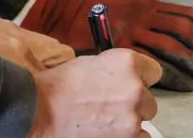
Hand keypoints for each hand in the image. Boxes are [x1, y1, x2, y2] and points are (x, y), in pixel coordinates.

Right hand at [20, 0, 192, 91]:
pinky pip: (156, 66)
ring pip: (176, 49)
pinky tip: (188, 85)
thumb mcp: (122, 16)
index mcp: (145, 4)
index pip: (190, 16)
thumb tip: (182, 40)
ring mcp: (131, 31)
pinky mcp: (121, 54)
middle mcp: (142, 15)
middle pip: (187, 33)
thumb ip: (149, 25)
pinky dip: (175, 76)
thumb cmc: (89, 27)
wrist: (58, 25)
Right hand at [29, 50, 160, 137]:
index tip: (132, 84)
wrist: (39, 110)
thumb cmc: (57, 87)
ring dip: (129, 123)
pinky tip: (105, 133)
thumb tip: (123, 77)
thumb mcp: (88, 64)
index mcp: (126, 63)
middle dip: (133, 105)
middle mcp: (135, 89)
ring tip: (104, 122)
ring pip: (142, 123)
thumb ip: (113, 70)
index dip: (141, 79)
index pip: (153, 72)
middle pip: (149, 101)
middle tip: (110, 107)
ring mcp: (132, 118)